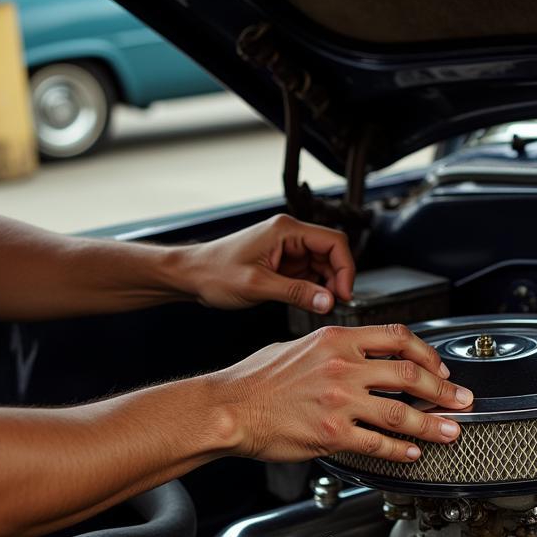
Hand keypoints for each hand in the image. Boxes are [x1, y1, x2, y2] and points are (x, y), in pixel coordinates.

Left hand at [179, 214, 354, 313]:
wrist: (191, 276)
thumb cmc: (214, 272)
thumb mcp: (258, 285)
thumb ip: (297, 293)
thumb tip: (329, 301)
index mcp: (286, 230)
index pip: (333, 241)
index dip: (345, 268)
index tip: (344, 294)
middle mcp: (289, 236)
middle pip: (331, 254)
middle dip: (337, 279)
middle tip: (334, 305)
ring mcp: (286, 251)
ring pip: (322, 266)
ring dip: (326, 287)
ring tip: (321, 306)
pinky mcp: (282, 266)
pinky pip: (308, 276)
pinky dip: (314, 290)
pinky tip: (309, 303)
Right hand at [207, 324, 474, 462]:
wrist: (228, 408)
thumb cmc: (255, 380)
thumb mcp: (298, 346)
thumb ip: (334, 349)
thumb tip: (362, 356)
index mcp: (336, 340)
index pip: (397, 338)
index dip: (427, 354)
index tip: (441, 369)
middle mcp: (342, 367)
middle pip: (409, 374)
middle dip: (443, 390)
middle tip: (461, 401)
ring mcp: (339, 401)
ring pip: (401, 411)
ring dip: (433, 423)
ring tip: (451, 430)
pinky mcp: (332, 434)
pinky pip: (377, 443)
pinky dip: (401, 450)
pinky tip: (413, 452)